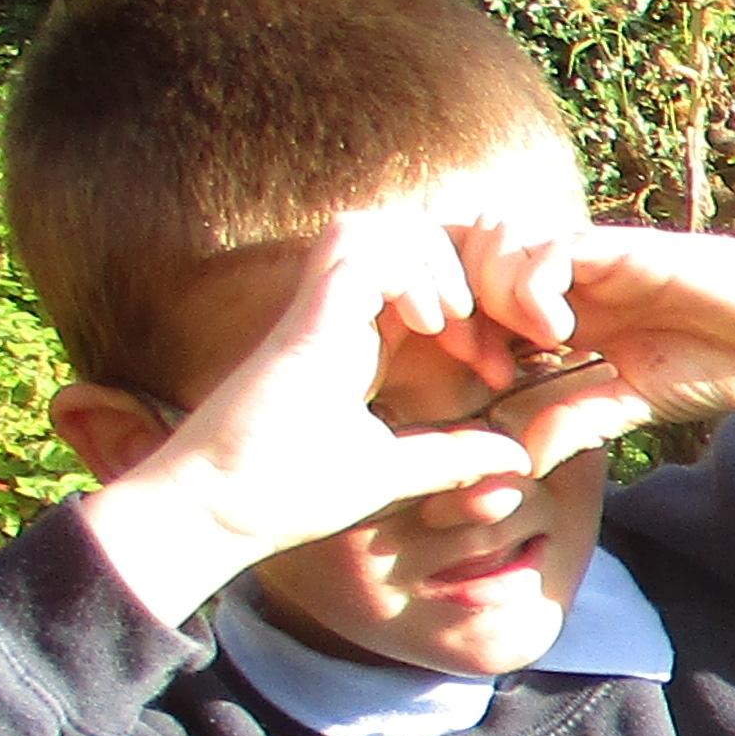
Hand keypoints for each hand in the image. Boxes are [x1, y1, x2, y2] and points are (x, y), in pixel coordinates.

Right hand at [70, 216, 538, 624]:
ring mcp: (317, 310)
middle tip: (491, 340)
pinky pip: (359, 250)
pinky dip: (407, 272)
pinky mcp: (305, 320)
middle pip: (405, 235)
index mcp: (358, 340)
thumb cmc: (290, 493)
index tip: (498, 372)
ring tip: (457, 319)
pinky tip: (430, 325)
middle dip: (465, 272)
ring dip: (433, 259)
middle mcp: (337, 314)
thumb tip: (516, 457)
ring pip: (378, 225)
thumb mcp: (393, 471)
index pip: (424, 280)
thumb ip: (452, 457)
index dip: (474, 310)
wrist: (219, 510)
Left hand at [452, 220, 734, 462]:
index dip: (458, 334)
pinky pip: (555, 246)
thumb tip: (515, 462)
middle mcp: (573, 276)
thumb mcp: (638, 405)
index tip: (474, 384)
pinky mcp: (629, 248)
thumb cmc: (730, 367)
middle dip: (458, 306)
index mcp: (568, 310)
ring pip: (500, 241)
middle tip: (479, 362)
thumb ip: (578, 420)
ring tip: (526, 343)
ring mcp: (597, 258)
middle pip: (471, 258)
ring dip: (493, 292)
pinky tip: (558, 328)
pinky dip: (535, 284)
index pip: (480, 299)